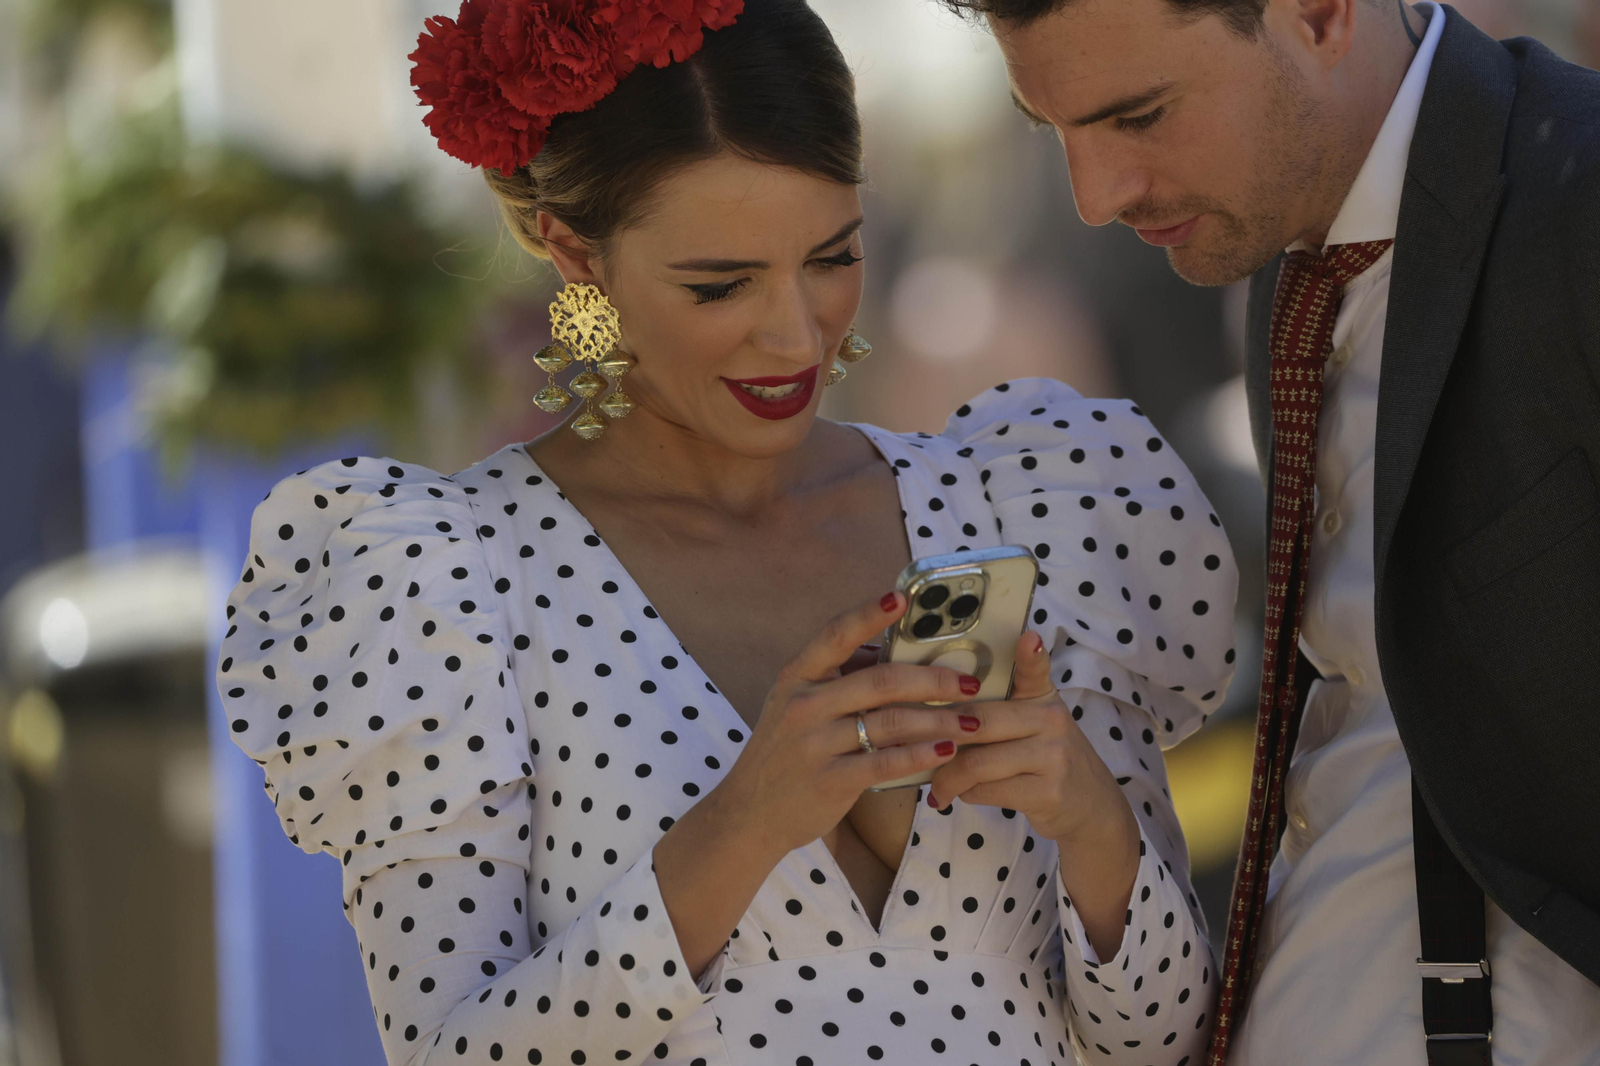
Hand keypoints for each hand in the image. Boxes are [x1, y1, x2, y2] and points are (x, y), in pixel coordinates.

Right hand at [711, 591, 979, 860]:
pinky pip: (886, 764)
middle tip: (970, 681)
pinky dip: (921, 755)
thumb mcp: (797, 704)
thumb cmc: (785, 751)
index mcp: (797, 677)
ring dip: (939, 720)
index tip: (901, 597)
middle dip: (933, 680)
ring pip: (891, 723)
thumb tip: (891, 648)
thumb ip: (838, 677)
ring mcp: (815, 744)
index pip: (836, 636)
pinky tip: (947, 751)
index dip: (868, 615)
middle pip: (881, 682)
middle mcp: (804, 705)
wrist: (750, 812)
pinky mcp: (830, 781)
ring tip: (972, 721)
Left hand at [927, 630, 1140, 958]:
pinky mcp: (1048, 793)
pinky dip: (965, 795)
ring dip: (948, 778)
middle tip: (918, 750)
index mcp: (1043, 699)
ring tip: (939, 786)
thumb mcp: (1036, 725)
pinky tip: (960, 796)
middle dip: (940, 739)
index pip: (1035, 671)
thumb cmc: (1046, 760)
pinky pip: (986, 791)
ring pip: (977, 762)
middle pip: (980, 722)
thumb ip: (1001, 709)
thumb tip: (940, 702)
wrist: (1090, 808)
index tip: (1028, 636)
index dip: (1031, 654)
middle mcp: (1052, 722)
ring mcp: (1053, 758)